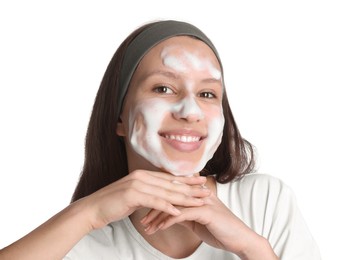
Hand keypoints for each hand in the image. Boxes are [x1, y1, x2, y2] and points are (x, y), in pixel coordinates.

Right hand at [82, 170, 210, 229]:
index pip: (170, 178)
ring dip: (185, 197)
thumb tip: (160, 197)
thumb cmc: (113, 204)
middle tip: (207, 189)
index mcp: (143, 175)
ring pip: (166, 192)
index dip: (187, 180)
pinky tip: (179, 211)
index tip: (201, 182)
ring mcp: (137, 184)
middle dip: (191, 187)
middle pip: (171, 184)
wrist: (92, 209)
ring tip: (199, 201)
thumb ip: (148, 193)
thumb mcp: (134, 196)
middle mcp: (142, 176)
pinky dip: (167, 206)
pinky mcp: (132, 194)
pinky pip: (154, 201)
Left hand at [141, 190, 277, 258]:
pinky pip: (182, 214)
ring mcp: (202, 201)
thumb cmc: (220, 229)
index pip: (173, 191)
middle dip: (154, 207)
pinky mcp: (205, 211)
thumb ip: (185, 213)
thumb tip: (170, 214)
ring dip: (158, 216)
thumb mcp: (198, 220)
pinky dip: (168, 221)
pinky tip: (159, 228)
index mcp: (198, 193)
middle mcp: (199, 193)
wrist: (240, 238)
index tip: (145, 208)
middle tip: (141, 218)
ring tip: (147, 226)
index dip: (158, 198)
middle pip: (170, 196)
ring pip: (174, 205)